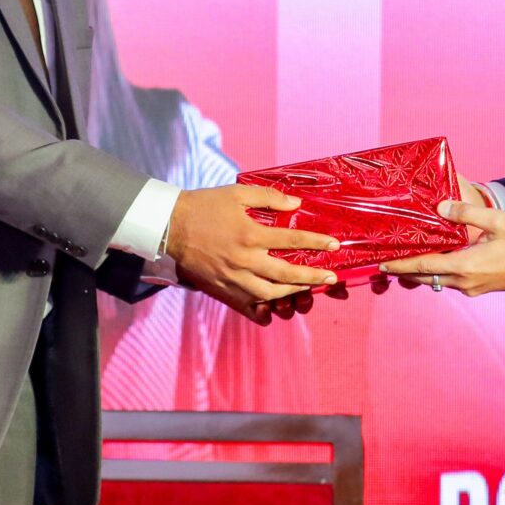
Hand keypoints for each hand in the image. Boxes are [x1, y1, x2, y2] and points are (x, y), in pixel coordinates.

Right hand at [166, 184, 339, 318]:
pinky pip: (248, 307)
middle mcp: (244, 261)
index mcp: (250, 235)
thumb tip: (296, 203)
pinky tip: (276, 308)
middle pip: (287, 274)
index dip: (317, 242)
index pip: (292, 240)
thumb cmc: (204, 207)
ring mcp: (233, 279)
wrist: (170, 227)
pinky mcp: (222, 290)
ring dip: (292, 293)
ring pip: (270, 295)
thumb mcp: (237, 194)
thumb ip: (269, 198)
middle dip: (313, 277)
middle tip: (330, 277)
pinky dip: (265, 310)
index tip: (334, 244)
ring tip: (306, 288)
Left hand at [377, 199, 504, 295]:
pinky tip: (435, 262)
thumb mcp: (497, 221)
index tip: (382, 265)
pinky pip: (452, 282)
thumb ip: (467, 213)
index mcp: (466, 266)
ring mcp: (472, 288)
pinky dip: (438, 274)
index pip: (424, 267)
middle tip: (386, 263)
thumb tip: (440, 207)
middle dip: (406, 271)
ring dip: (422, 273)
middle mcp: (465, 282)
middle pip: (427, 278)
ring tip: (406, 261)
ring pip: (439, 282)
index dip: (401, 266)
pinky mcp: (479, 288)